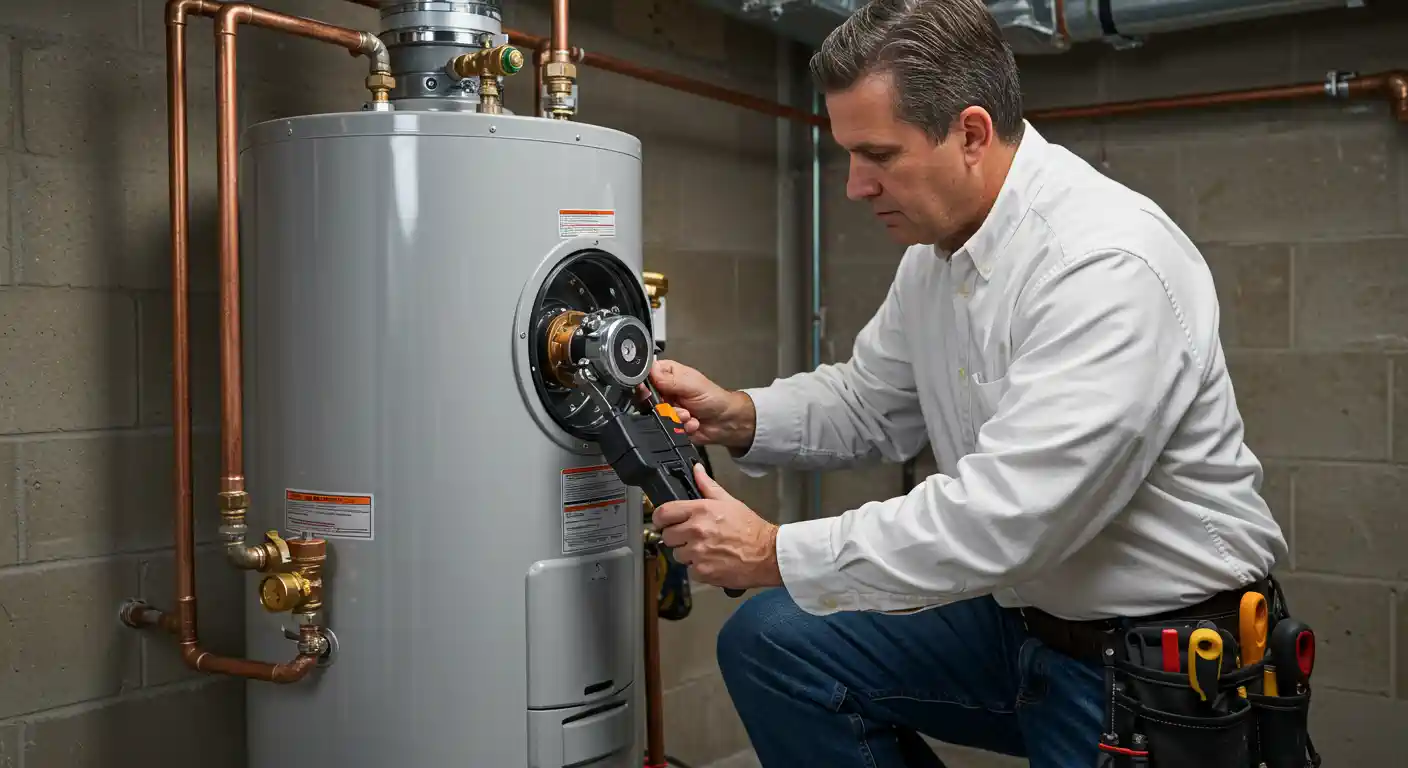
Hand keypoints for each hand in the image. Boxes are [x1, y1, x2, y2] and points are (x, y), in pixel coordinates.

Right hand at [644, 360, 755, 449]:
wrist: (725, 421)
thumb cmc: (713, 398)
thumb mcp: (691, 385)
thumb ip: (669, 380)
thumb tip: (651, 370)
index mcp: (667, 374)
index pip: (646, 376)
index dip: (644, 385)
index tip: (649, 393)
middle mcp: (664, 390)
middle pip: (647, 399)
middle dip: (664, 406)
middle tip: (678, 406)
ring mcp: (666, 408)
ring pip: (656, 415)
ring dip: (675, 418)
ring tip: (689, 415)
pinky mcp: (669, 423)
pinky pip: (665, 428)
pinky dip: (680, 427)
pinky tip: (692, 423)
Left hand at [651, 463, 782, 590]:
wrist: (767, 554)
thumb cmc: (751, 529)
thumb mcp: (729, 502)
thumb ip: (707, 486)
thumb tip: (697, 470)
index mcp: (701, 510)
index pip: (663, 513)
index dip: (660, 518)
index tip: (662, 522)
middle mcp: (696, 531)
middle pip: (666, 536)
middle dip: (676, 537)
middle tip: (690, 537)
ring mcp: (698, 553)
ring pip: (677, 555)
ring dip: (687, 554)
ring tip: (705, 549)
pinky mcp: (702, 572)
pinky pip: (689, 570)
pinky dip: (698, 568)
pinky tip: (712, 561)